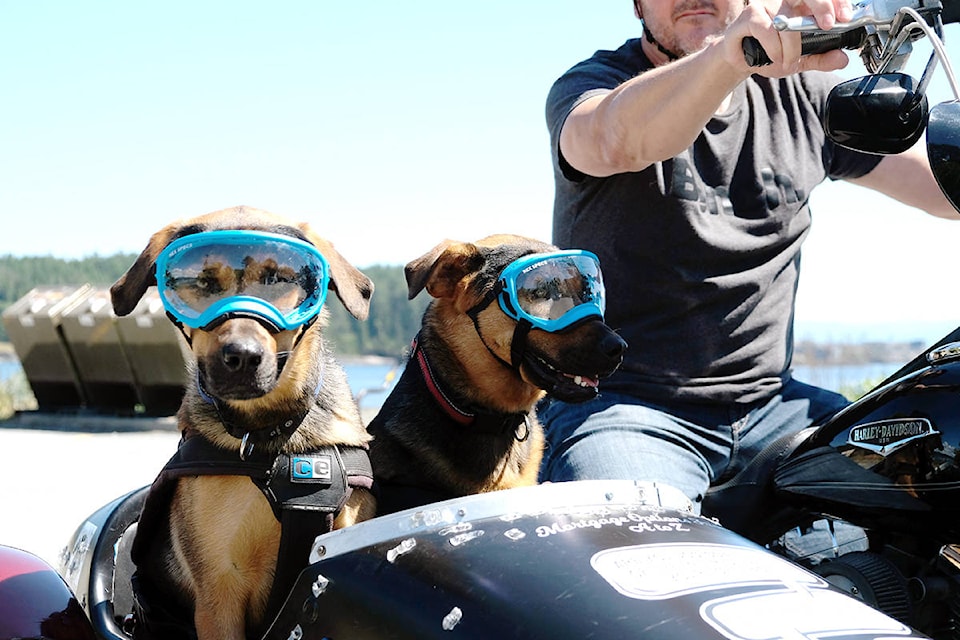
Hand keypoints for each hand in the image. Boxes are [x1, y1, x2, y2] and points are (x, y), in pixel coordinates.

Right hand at [719, 0, 849, 74]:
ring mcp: (766, 5)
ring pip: (786, 20)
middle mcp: (784, 1)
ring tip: (789, 62)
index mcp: (801, 6)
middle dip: (822, 6)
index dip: (836, 2)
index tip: (845, 17)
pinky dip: (774, 47)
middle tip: (828, 25)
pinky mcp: (749, 15)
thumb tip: (842, 59)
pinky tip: (775, 58)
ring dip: (792, 46)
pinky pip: (765, 29)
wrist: (740, 61)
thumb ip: (821, 58)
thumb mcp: (800, 59)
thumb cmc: (768, 53)